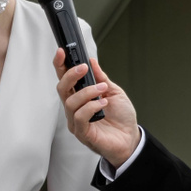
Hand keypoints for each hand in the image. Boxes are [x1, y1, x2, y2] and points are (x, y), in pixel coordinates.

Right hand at [54, 49, 140, 168]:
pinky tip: (103, 104)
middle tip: (84, 68)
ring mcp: (76, 121)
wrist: (130, 138)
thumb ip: (101, 77)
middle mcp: (75, 108)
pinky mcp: (82, 132)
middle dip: (71, 75)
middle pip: (61, 88)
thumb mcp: (113, 91)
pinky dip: (91, 107)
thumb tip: (92, 61)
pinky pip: (80, 117)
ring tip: (102, 90)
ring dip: (87, 92)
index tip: (62, 52)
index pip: (64, 79)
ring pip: (70, 102)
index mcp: (80, 96)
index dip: (60, 65)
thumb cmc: (121, 117)